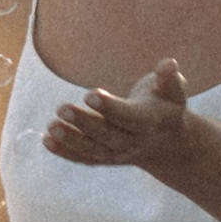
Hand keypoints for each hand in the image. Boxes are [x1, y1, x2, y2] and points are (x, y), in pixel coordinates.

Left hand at [42, 58, 192, 172]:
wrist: (168, 143)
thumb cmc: (165, 106)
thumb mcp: (173, 91)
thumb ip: (169, 79)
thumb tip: (169, 63)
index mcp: (150, 124)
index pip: (128, 117)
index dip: (110, 108)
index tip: (89, 95)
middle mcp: (134, 142)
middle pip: (107, 136)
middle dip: (84, 124)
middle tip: (61, 108)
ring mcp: (118, 154)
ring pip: (93, 150)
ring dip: (70, 141)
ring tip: (50, 127)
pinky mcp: (105, 158)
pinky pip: (84, 158)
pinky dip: (65, 152)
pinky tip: (46, 140)